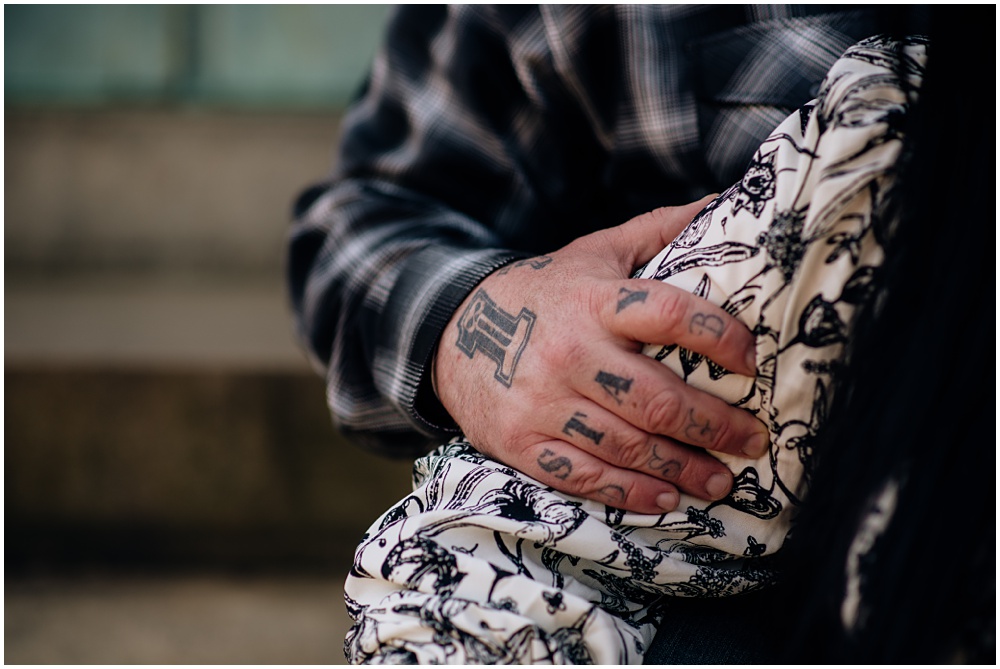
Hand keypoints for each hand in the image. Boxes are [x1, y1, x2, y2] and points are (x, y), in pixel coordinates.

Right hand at [433, 197, 768, 513]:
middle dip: (715, 424)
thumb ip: (658, 231)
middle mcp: (570, 352)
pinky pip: (584, 475)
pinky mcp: (521, 441)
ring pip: (627, 444)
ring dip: (683, 467)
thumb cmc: (544, 293)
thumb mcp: (594, 252)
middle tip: (752, 438)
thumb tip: (724, 203)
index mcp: (594, 300)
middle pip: (655, 398)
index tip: (752, 360)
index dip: (719, 337)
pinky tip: (666, 497)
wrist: (454, 331)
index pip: (669, 314)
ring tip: (723, 480)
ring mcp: (542, 401)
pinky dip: (630, 492)